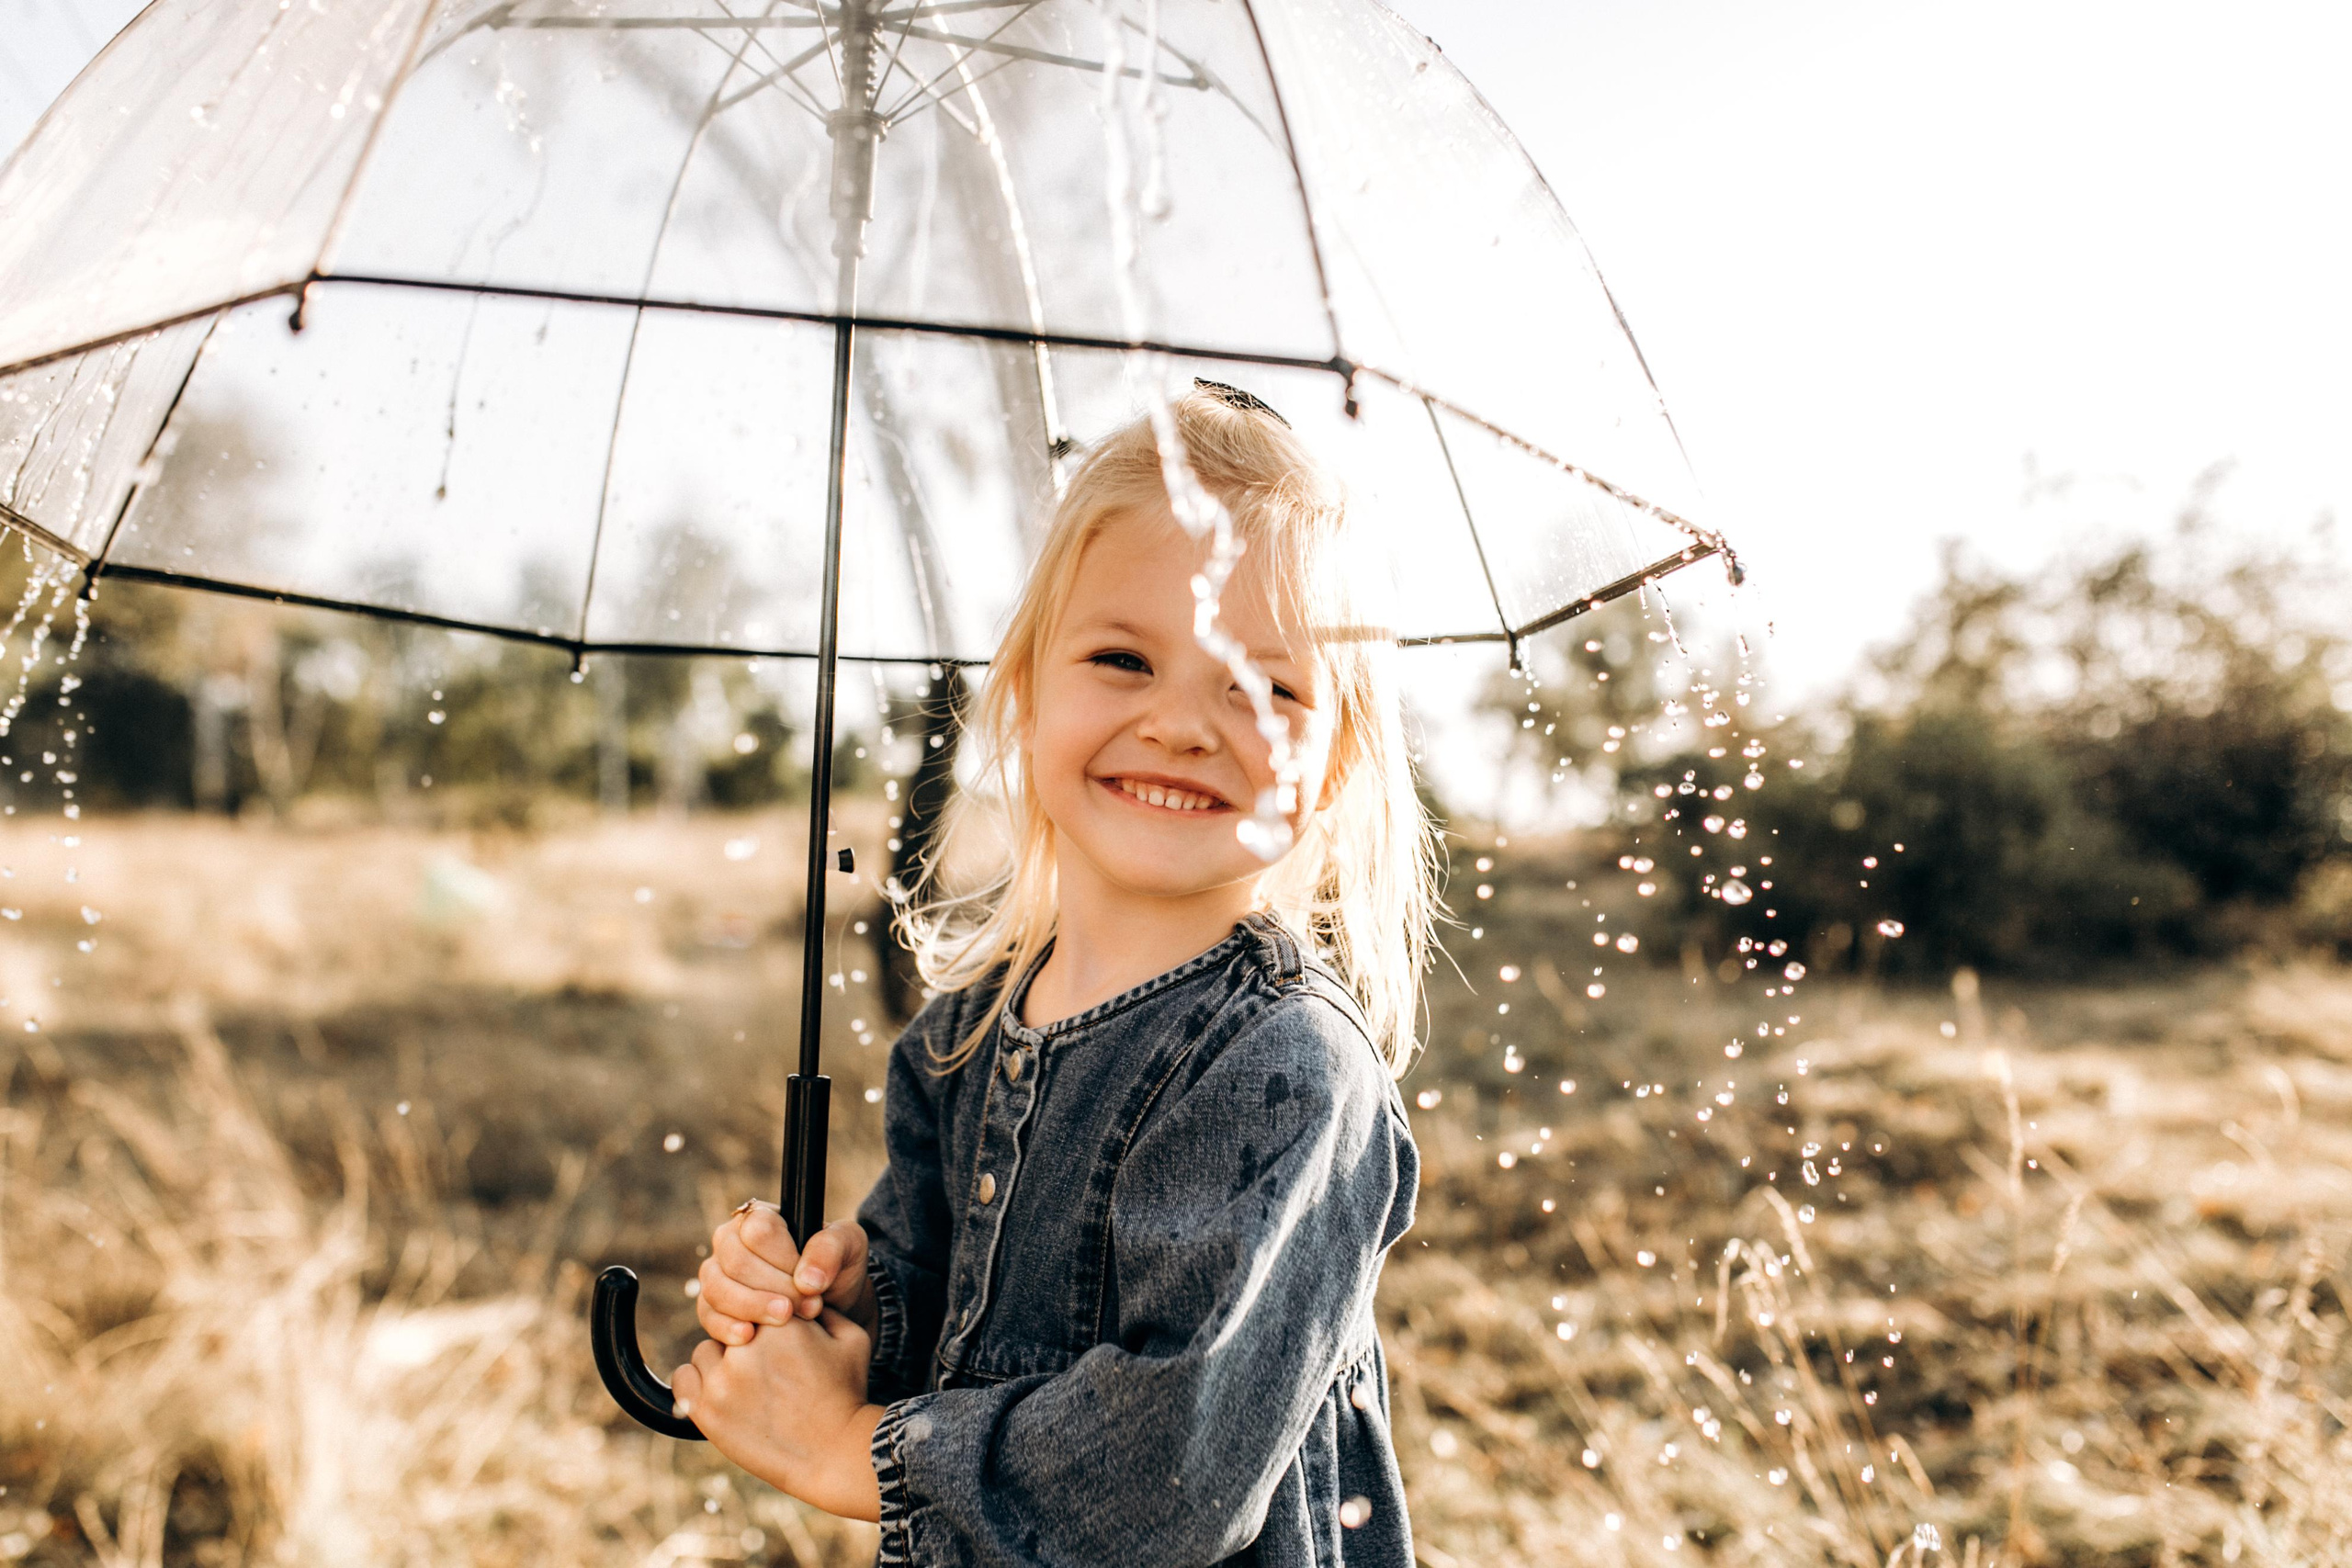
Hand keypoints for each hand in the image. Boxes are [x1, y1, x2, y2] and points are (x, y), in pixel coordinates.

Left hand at [672, 1308, 883, 1520]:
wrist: (834, 1454)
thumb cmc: (846, 1395)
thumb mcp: (851, 1339)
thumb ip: (824, 1309)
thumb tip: (800, 1294)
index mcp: (781, 1322)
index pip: (753, 1301)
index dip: (765, 1320)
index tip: (776, 1341)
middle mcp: (747, 1347)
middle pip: (728, 1326)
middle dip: (745, 1341)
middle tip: (766, 1368)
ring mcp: (723, 1380)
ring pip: (705, 1352)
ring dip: (720, 1364)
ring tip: (747, 1386)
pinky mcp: (707, 1411)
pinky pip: (682, 1380)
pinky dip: (696, 1384)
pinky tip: (720, 1394)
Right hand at [698, 1204, 877, 1347]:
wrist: (831, 1307)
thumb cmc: (836, 1269)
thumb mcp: (849, 1247)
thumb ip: (832, 1248)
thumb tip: (807, 1279)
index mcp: (761, 1217)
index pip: (759, 1231)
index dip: (784, 1261)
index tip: (810, 1286)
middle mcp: (731, 1241)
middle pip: (736, 1263)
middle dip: (775, 1290)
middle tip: (808, 1309)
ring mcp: (717, 1273)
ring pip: (718, 1289)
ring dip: (754, 1309)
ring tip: (786, 1321)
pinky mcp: (711, 1306)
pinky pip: (707, 1315)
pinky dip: (727, 1327)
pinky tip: (749, 1337)